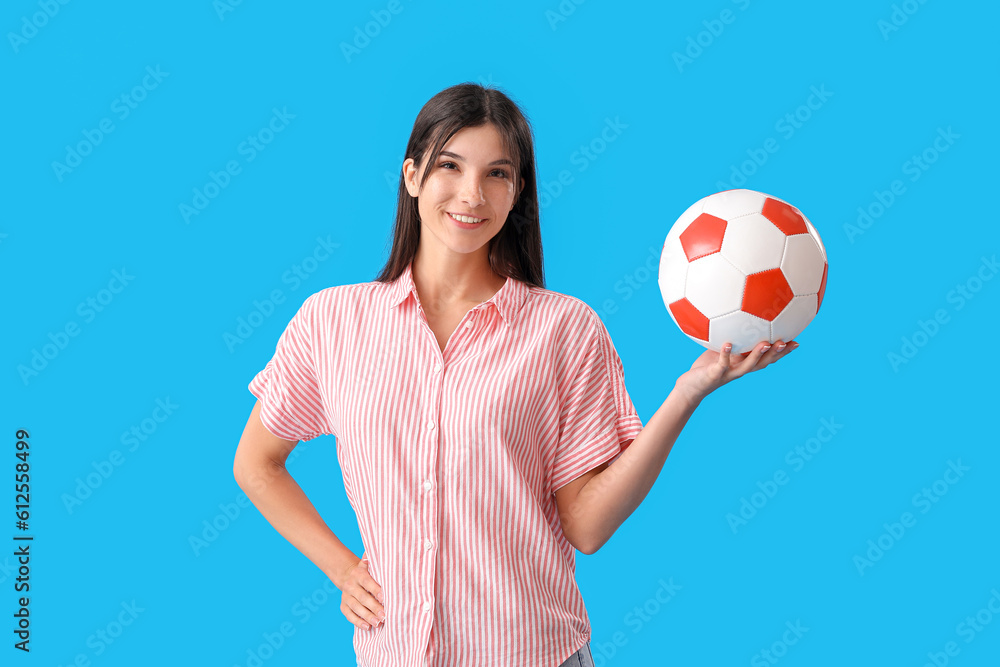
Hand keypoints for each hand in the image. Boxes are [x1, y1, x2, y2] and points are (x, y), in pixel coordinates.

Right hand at [337, 553, 384, 631]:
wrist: (347, 575)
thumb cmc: (365, 571)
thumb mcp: (367, 564)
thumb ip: (372, 561)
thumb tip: (377, 550)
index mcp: (358, 574)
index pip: (367, 582)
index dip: (375, 590)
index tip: (384, 598)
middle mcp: (351, 585)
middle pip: (362, 598)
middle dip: (374, 607)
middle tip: (384, 615)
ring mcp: (346, 596)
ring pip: (356, 608)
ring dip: (367, 617)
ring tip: (378, 623)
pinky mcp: (343, 606)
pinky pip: (349, 615)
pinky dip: (357, 622)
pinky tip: (367, 627)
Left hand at [675, 339, 798, 403]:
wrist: (691, 386)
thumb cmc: (707, 366)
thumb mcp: (723, 351)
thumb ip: (733, 339)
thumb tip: (739, 318)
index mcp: (745, 363)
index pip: (768, 358)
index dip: (783, 352)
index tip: (797, 342)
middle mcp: (741, 369)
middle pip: (764, 362)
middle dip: (776, 354)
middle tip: (786, 342)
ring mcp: (729, 373)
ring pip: (748, 366)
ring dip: (757, 355)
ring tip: (764, 344)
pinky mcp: (716, 374)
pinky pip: (722, 363)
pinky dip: (725, 354)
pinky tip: (727, 344)